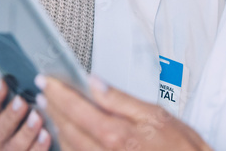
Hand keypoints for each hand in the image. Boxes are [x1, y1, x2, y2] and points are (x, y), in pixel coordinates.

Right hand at [0, 78, 51, 150]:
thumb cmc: (14, 126)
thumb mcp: (6, 109)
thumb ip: (10, 91)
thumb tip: (15, 65)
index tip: (2, 82)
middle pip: (0, 127)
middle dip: (11, 114)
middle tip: (21, 102)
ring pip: (15, 144)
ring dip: (26, 131)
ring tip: (37, 117)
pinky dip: (38, 147)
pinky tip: (47, 136)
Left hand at [37, 76, 211, 150]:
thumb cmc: (181, 149)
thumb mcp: (156, 114)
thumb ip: (120, 99)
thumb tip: (95, 83)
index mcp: (117, 135)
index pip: (76, 109)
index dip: (58, 93)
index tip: (46, 81)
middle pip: (67, 129)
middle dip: (53, 108)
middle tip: (44, 93)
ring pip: (69, 147)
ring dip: (57, 127)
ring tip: (50, 110)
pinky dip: (69, 145)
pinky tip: (67, 135)